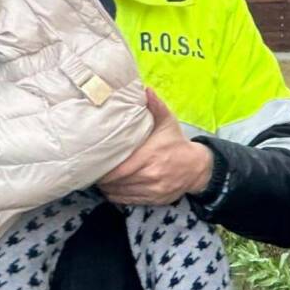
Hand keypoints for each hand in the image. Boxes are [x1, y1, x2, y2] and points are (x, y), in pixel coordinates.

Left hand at [98, 88, 213, 205]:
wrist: (198, 168)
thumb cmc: (177, 143)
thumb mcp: (168, 122)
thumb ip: (155, 106)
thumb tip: (144, 88)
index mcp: (150, 156)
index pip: (120, 169)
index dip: (104, 170)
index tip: (94, 162)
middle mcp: (150, 176)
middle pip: (117, 182)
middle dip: (102, 178)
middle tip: (91, 170)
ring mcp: (152, 191)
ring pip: (120, 193)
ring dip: (107, 188)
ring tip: (99, 178)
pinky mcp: (153, 200)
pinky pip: (128, 201)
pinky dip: (116, 196)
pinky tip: (111, 188)